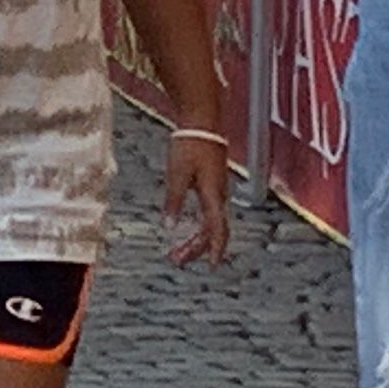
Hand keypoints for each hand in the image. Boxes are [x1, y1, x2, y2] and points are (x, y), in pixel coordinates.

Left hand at [163, 136, 231, 267]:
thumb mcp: (177, 174)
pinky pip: (209, 212)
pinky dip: (198, 225)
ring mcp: (217, 190)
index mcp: (213, 194)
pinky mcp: (212, 183)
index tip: (211, 265)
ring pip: (210, 222)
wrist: (201, 123)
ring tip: (178, 249)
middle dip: (196, 248)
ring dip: (195, 238)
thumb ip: (174, 201)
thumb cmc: (190, 145)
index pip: (217, 229)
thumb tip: (169, 227)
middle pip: (212, 229)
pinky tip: (186, 228)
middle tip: (177, 259)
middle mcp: (219, 195)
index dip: (214, 248)